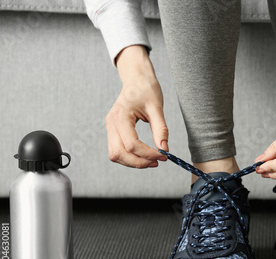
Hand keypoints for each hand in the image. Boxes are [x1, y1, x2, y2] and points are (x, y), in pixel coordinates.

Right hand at [105, 45, 168, 167]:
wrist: (137, 79)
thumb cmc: (146, 89)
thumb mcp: (157, 107)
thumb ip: (161, 129)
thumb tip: (165, 149)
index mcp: (120, 116)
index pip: (131, 144)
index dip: (148, 153)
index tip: (164, 155)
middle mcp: (111, 123)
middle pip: (119, 153)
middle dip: (138, 162)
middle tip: (158, 161)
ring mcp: (110, 127)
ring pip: (115, 155)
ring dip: (133, 162)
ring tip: (152, 160)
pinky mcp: (113, 131)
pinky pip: (117, 150)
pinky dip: (130, 157)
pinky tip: (144, 155)